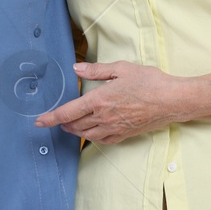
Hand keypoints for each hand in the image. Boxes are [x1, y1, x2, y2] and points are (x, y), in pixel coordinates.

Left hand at [34, 61, 183, 143]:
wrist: (171, 100)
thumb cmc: (149, 82)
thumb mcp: (121, 69)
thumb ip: (96, 71)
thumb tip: (76, 69)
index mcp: (99, 100)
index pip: (67, 112)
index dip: (50, 117)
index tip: (38, 121)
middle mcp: (103, 118)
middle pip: (74, 126)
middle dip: (62, 123)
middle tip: (57, 119)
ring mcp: (113, 129)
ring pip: (86, 135)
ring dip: (75, 131)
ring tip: (71, 125)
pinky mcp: (124, 135)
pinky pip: (102, 140)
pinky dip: (92, 137)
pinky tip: (93, 132)